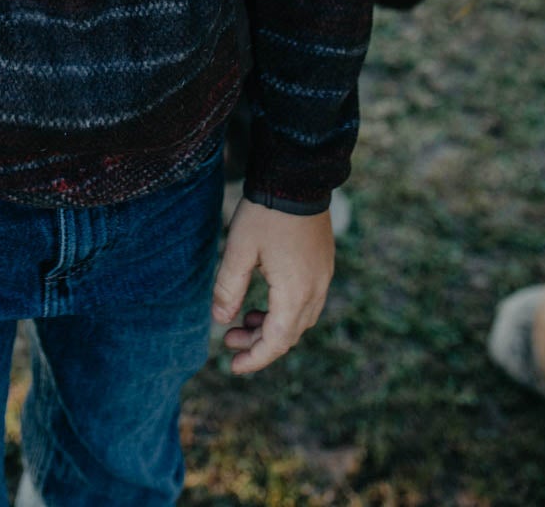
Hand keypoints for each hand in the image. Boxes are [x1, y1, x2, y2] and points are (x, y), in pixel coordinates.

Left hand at [211, 197, 333, 373]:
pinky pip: (307, 301)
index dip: (255, 359)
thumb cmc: (265, 213)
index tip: (233, 367)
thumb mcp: (238, 250)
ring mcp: (323, 277)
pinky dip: (285, 310)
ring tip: (245, 319)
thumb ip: (229, 288)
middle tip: (229, 339)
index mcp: (295, 292)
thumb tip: (220, 321)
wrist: (297, 178)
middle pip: (289, 334)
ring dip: (272, 326)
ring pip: (299, 319)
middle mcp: (315, 290)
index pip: (276, 342)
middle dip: (259, 343)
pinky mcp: (323, 264)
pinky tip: (266, 299)